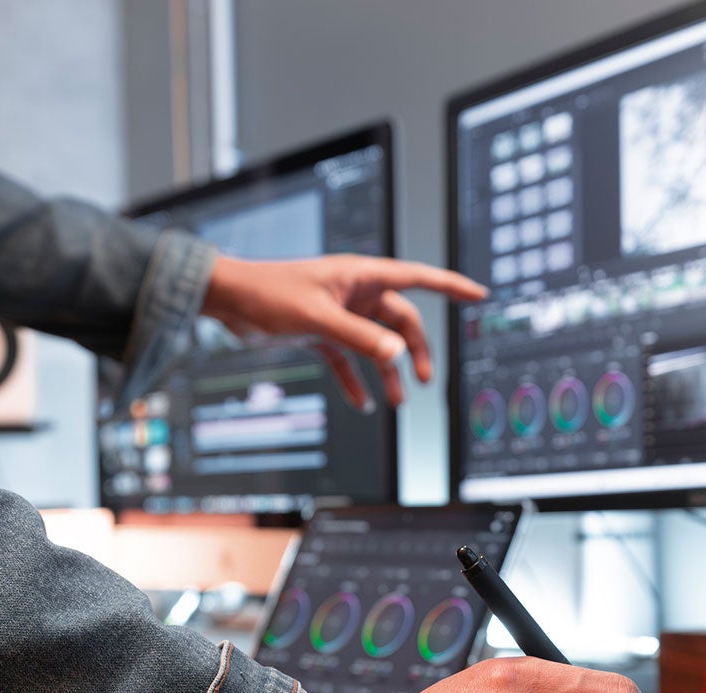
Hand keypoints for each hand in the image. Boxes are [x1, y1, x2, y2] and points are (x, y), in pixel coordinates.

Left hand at [203, 255, 486, 407]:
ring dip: (388, 372)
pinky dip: (356, 380)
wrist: (226, 300)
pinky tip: (362, 403)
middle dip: (416, 351)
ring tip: (397, 402)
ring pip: (377, 344)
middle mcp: (355, 293)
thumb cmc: (268, 295)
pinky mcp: (321, 333)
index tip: (480, 295)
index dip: (451, 287)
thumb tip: (398, 356)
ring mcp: (339, 314)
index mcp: (361, 276)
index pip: (418, 278)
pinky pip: (348, 359)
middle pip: (401, 321)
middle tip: (425, 382)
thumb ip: (359, 338)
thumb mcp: (317, 319)